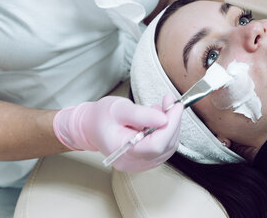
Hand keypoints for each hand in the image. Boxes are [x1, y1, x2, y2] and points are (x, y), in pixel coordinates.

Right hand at [53, 95, 183, 171]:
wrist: (90, 126)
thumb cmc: (101, 117)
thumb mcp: (119, 109)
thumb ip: (141, 114)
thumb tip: (164, 119)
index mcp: (123, 151)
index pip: (157, 145)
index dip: (171, 125)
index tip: (175, 107)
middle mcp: (133, 163)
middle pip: (166, 146)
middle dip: (172, 121)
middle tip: (169, 102)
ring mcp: (140, 164)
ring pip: (168, 146)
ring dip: (170, 125)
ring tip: (158, 109)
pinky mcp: (146, 160)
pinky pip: (164, 147)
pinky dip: (166, 131)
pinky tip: (157, 119)